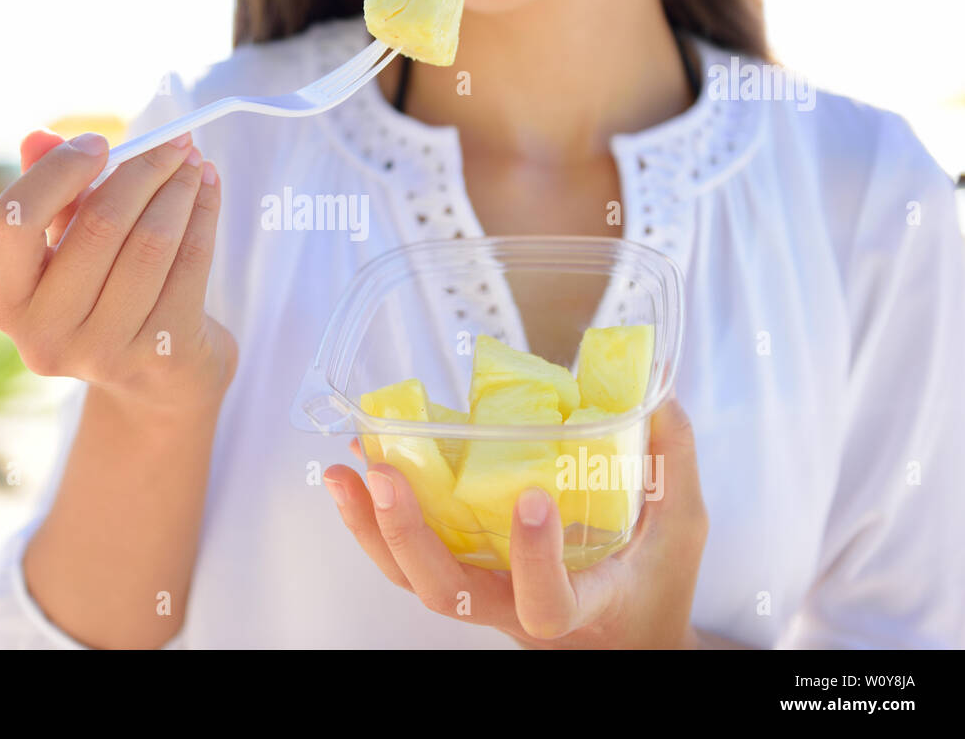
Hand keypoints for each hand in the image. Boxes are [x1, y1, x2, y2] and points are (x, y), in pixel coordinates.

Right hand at [0, 129, 236, 414]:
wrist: (155, 378)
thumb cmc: (102, 294)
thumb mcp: (65, 247)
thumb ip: (49, 193)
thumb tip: (39, 137)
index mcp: (6, 302)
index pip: (15, 221)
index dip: (59, 172)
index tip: (100, 142)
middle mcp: (45, 335)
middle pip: (98, 226)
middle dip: (142, 171)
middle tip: (173, 142)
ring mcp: (105, 352)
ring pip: (151, 243)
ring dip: (179, 189)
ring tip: (193, 161)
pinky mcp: (161, 355)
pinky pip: (189, 264)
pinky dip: (203, 215)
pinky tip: (209, 188)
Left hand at [322, 399, 707, 647]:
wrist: (626, 639)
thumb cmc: (655, 587)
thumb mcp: (682, 528)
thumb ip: (672, 459)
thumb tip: (655, 387)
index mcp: (579, 605)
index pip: (545, 602)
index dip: (533, 559)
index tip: (534, 501)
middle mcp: (515, 609)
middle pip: (444, 594)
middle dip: (407, 534)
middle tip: (384, 473)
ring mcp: (482, 595)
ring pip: (411, 578)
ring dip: (371, 525)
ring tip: (344, 469)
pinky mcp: (463, 573)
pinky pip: (407, 556)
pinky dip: (375, 515)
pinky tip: (358, 466)